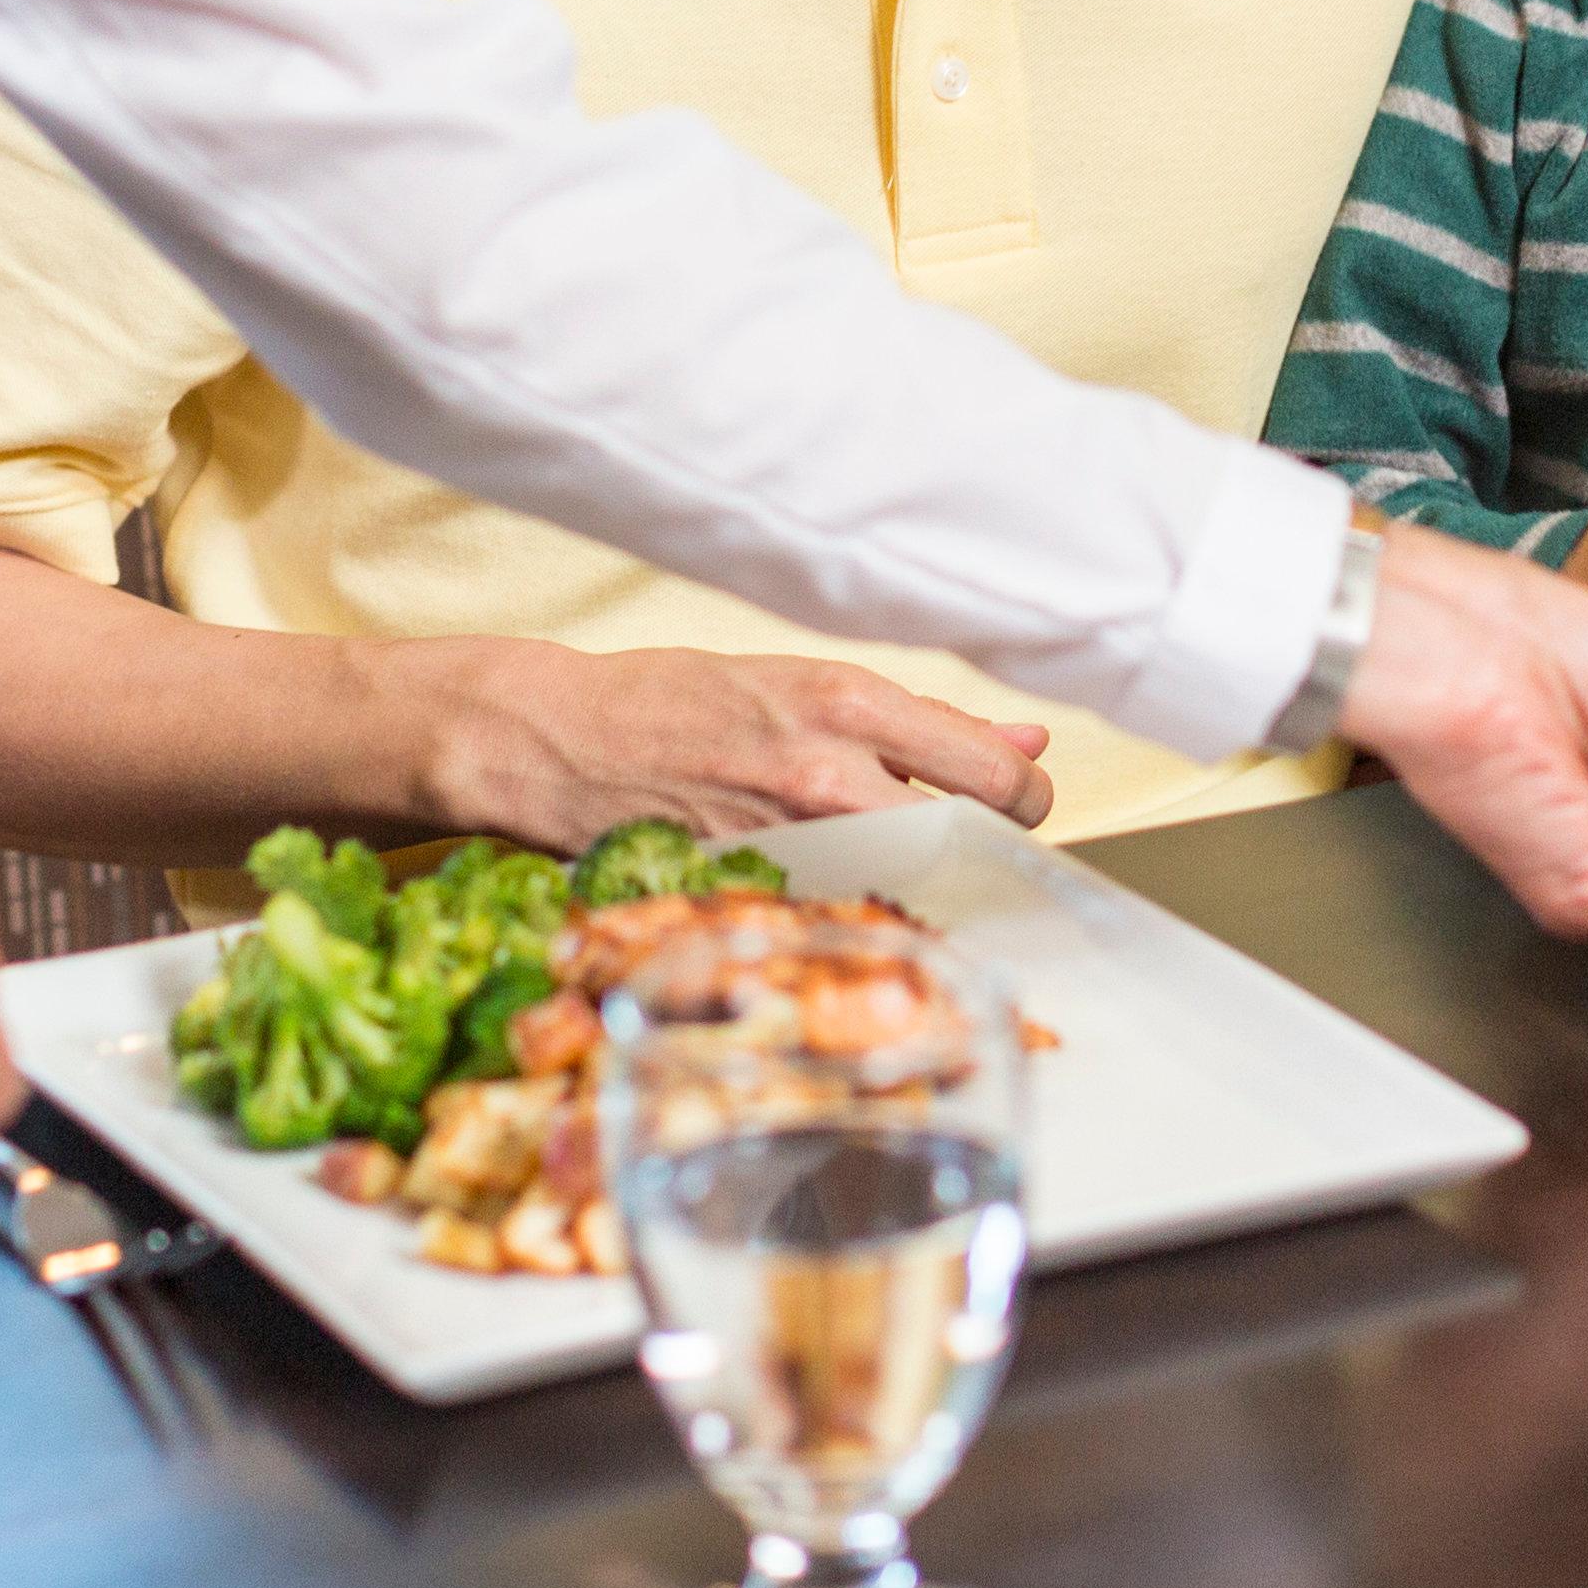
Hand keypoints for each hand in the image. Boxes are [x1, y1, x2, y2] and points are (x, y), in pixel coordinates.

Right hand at [420, 641, 1056, 848]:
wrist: (560, 740)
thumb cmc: (683, 700)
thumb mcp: (805, 684)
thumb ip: (920, 723)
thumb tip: (1027, 742)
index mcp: (848, 703)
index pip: (991, 772)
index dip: (1022, 797)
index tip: (1015, 803)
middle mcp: (826, 772)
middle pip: (968, 830)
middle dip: (985, 839)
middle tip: (967, 840)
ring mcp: (790, 839)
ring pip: (905, 875)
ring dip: (914, 872)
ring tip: (884, 857)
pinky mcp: (754, 889)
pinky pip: (836, 904)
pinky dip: (848, 900)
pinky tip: (825, 885)